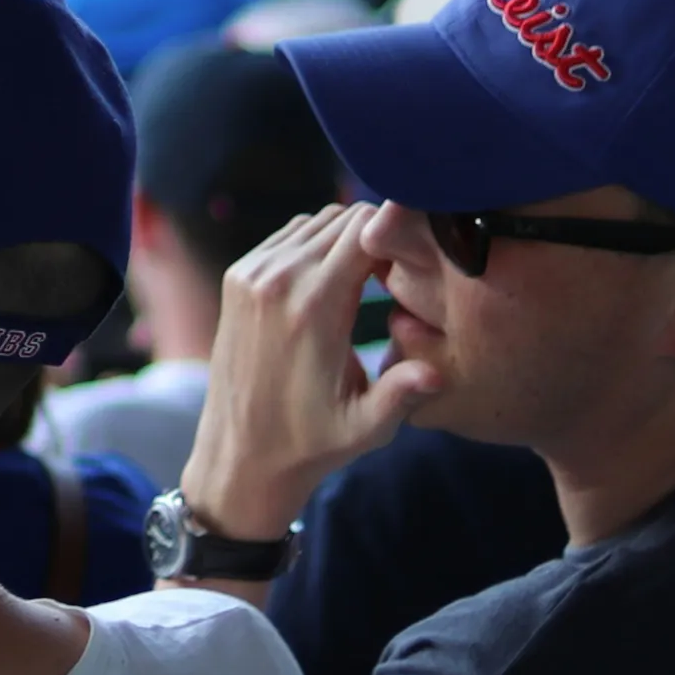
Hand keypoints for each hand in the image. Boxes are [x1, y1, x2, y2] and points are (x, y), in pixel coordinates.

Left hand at [177, 204, 440, 542]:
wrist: (241, 455)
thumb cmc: (310, 444)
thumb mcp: (365, 428)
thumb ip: (401, 395)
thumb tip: (437, 373)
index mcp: (313, 306)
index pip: (366, 230)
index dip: (399, 239)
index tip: (414, 266)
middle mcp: (277, 279)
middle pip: (343, 219)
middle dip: (377, 235)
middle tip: (397, 271)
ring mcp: (251, 274)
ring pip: (314, 222)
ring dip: (345, 238)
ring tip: (368, 276)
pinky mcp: (237, 277)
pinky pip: (287, 236)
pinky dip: (314, 245)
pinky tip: (333, 280)